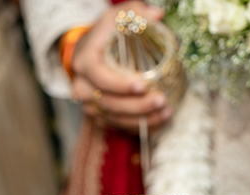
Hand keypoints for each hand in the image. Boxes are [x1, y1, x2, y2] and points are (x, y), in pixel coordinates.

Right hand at [71, 2, 173, 131]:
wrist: (90, 55)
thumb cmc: (105, 35)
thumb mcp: (116, 17)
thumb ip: (136, 12)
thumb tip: (158, 16)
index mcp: (85, 62)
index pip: (100, 78)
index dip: (120, 85)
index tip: (142, 85)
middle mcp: (83, 87)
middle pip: (109, 103)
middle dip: (138, 106)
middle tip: (161, 100)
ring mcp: (91, 105)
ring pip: (116, 119)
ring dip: (143, 119)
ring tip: (166, 112)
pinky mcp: (101, 117)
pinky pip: (121, 126)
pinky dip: (142, 126)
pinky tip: (160, 121)